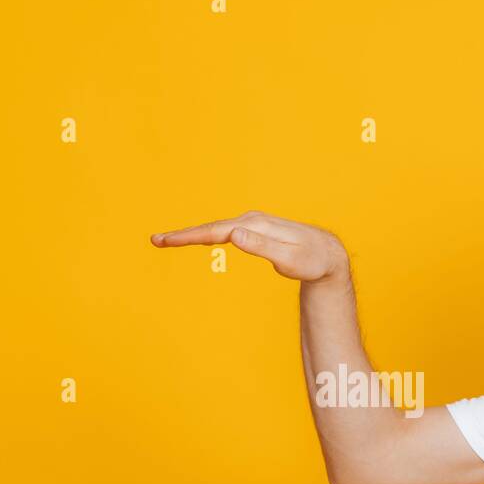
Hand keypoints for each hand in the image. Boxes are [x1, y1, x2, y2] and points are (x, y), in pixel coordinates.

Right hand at [151, 210, 350, 283]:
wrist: (328, 255)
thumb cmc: (312, 262)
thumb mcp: (291, 260)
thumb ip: (263, 248)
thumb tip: (233, 236)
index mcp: (256, 227)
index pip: (217, 231)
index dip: (190, 236)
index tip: (166, 241)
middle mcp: (252, 221)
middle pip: (211, 228)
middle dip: (184, 234)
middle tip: (156, 240)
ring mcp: (253, 224)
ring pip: (216, 229)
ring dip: (192, 233)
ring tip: (168, 240)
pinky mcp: (255, 230)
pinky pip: (225, 231)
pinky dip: (207, 234)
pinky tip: (198, 239)